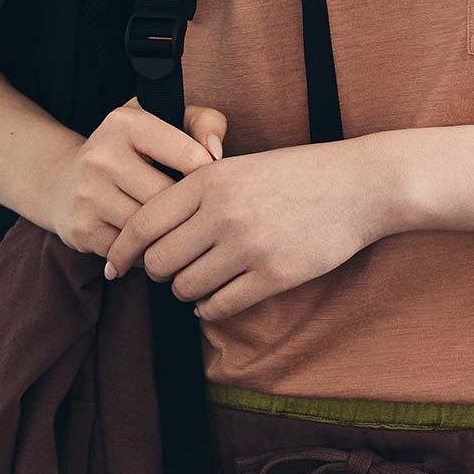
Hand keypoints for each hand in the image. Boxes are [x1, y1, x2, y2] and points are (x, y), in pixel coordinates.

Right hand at [43, 95, 228, 257]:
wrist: (65, 183)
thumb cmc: (131, 151)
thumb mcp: (163, 122)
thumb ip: (203, 122)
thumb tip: (216, 152)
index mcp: (126, 122)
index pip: (189, 154)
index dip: (208, 175)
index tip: (209, 182)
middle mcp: (102, 155)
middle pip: (169, 196)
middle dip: (186, 207)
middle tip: (194, 211)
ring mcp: (88, 194)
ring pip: (151, 226)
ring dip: (167, 232)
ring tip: (174, 226)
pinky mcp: (82, 229)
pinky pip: (133, 251)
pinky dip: (146, 251)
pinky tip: (147, 240)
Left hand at [103, 132, 395, 321]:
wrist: (360, 185)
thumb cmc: (299, 173)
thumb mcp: (242, 165)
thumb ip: (200, 190)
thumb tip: (155, 230)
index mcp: (210, 180)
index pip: (143, 223)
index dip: (121, 250)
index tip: (113, 265)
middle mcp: (222, 213)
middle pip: (158, 262)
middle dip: (158, 272)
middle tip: (170, 271)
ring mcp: (248, 246)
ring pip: (186, 288)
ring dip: (186, 291)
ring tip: (201, 280)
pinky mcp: (273, 276)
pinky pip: (218, 306)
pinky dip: (210, 307)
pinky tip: (218, 297)